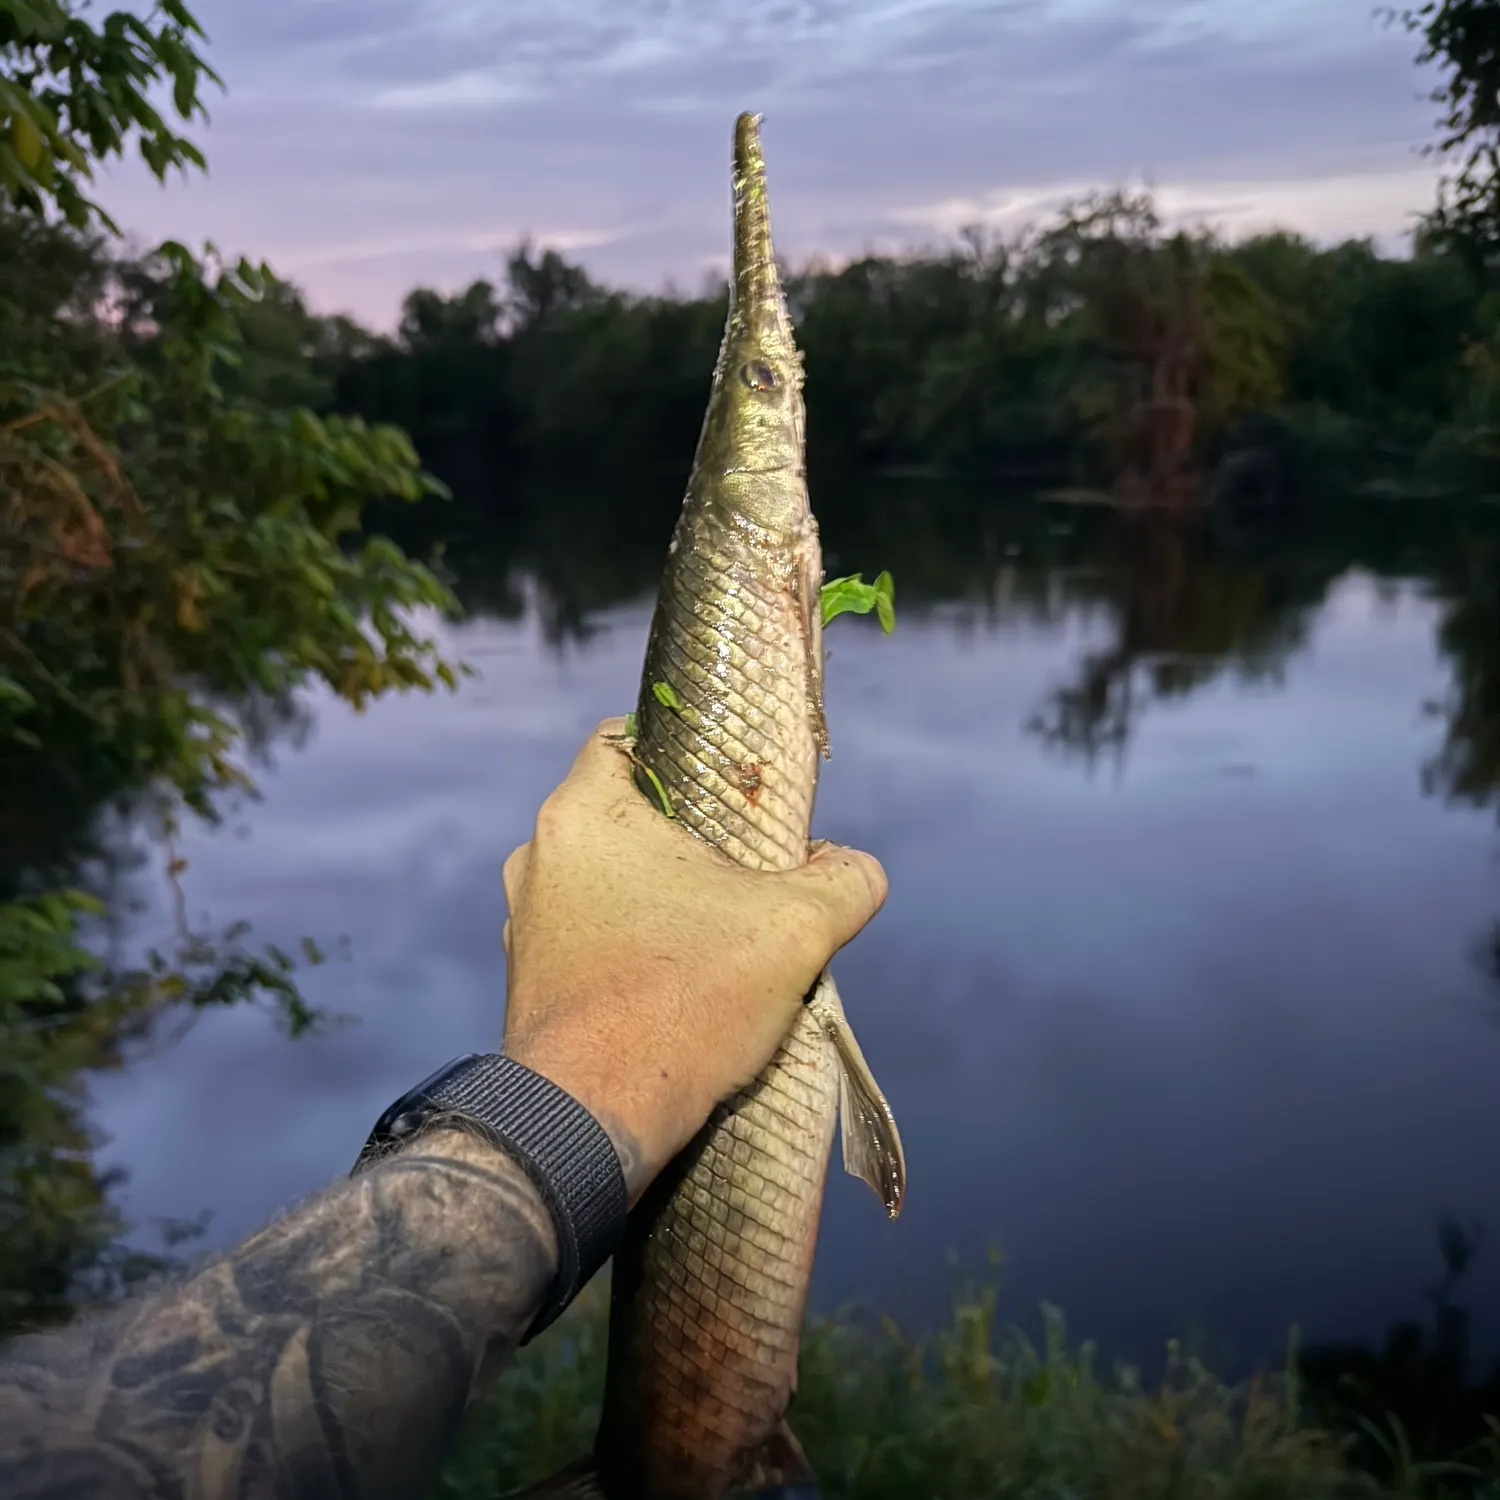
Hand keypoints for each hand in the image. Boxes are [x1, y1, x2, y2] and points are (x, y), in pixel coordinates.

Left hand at [500, 718, 886, 1201]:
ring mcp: (526, 922)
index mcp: (582, 813)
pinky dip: (630, 944)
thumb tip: (854, 866)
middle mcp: (538, 856)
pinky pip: (588, 935)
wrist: (591, 1119)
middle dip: (684, 835)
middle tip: (743, 866)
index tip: (731, 787)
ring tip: (717, 930)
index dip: (683, 750)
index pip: (623, 738)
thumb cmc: (685, 1000)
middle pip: (623, 815)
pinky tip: (678, 980)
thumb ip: (844, 880)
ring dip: (657, 895)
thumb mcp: (797, 930)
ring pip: (605, 879)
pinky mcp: (528, 980)